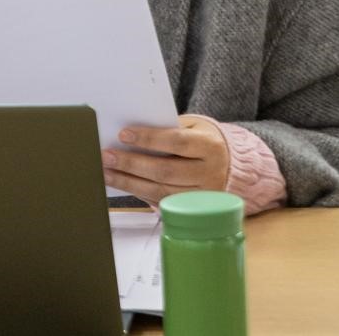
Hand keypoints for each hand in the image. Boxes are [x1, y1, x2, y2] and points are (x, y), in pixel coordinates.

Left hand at [101, 115, 228, 203]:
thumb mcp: (194, 127)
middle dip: (132, 164)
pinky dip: (140, 194)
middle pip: (166, 170)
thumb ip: (169, 129)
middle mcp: (209, 173)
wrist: (231, 167)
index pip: (177, 142)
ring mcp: (202, 196)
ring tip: (107, 173)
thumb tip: (131, 136)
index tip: (123, 134)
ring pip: (161, 192)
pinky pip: (162, 204)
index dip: (149, 139)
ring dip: (129, 183)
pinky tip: (123, 185)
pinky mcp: (193, 211)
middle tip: (107, 156)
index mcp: (210, 147)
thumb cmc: (203, 141)